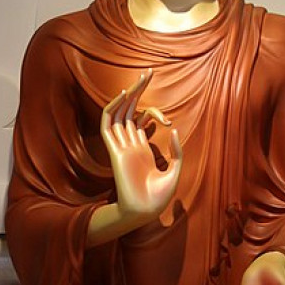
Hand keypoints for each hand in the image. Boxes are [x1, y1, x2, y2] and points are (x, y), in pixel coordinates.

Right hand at [101, 69, 182, 225]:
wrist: (146, 211)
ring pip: (120, 113)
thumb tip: (173, 129)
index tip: (162, 110)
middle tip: (148, 73)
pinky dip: (114, 108)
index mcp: (141, 150)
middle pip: (130, 111)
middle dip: (138, 91)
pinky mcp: (114, 150)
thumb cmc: (159, 197)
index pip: (139, 120)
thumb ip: (175, 151)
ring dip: (128, 95)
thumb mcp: (175, 170)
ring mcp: (121, 146)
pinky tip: (124, 95)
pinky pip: (109, 125)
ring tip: (140, 78)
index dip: (148, 107)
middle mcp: (129, 145)